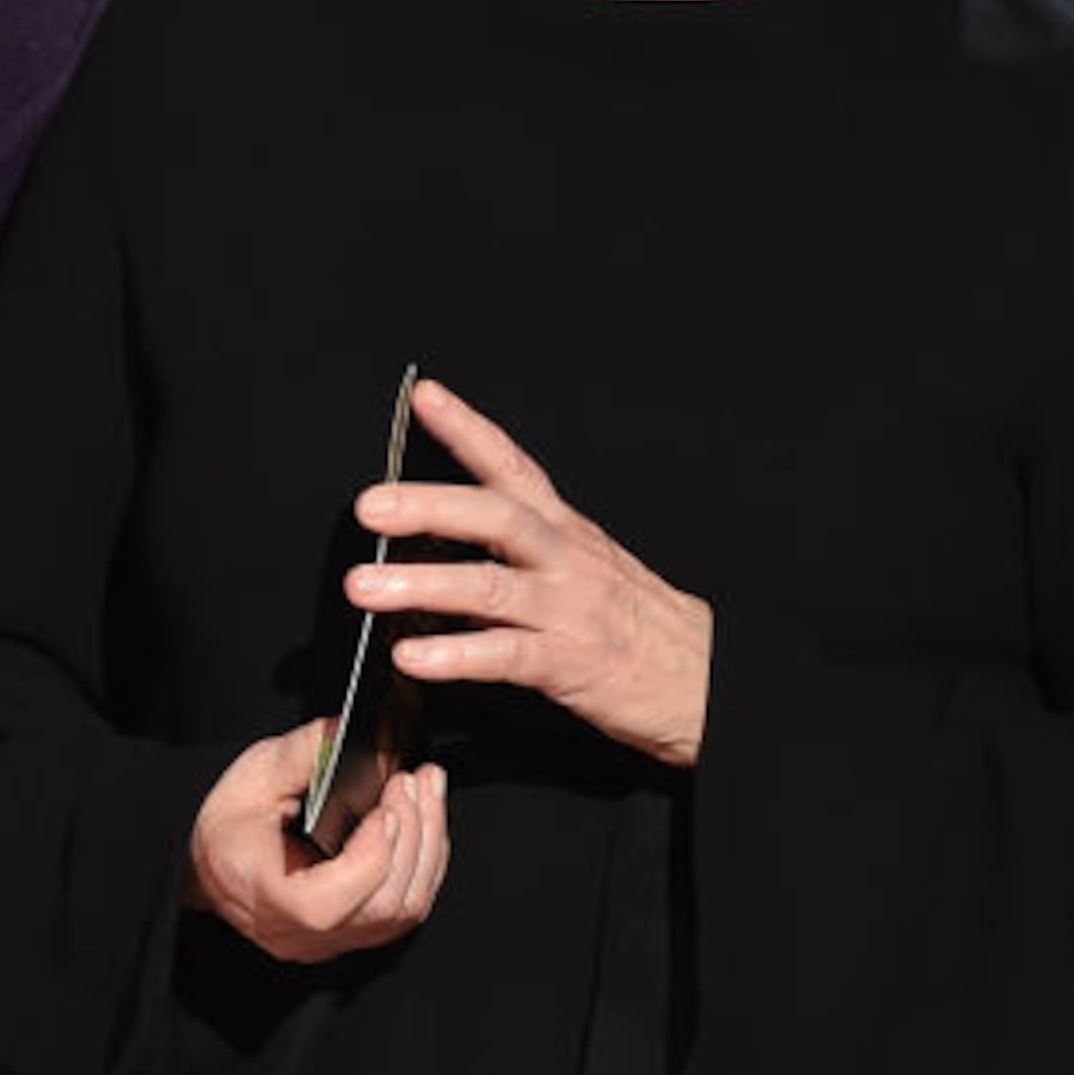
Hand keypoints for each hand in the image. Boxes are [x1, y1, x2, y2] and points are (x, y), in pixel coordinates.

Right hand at [185, 717, 449, 964]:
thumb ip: (301, 754)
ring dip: (428, 846)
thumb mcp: (253, 777)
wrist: (213, 865)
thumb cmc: (227, 828)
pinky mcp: (354, 934)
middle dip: (413, 835)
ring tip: (427, 791)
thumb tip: (347, 733)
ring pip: (403, 912)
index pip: (326, 907)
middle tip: (416, 781)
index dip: (370, 858)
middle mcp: (300, 935)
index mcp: (264, 898)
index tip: (387, 805)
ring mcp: (331, 943)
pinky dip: (424, 863)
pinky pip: (404, 909)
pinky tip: (424, 822)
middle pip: (381, 907)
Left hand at [351, 377, 713, 767]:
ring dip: (420, 584)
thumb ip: (520, 546)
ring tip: (364, 586)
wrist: (709, 677)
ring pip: (489, 587)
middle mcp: (565, 559)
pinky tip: (413, 655)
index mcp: (564, 529)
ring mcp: (568, 610)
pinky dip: (456, 654)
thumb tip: (440, 533)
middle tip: (369, 505)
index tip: (425, 397)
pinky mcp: (572, 663)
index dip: (468, 427)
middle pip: (495, 517)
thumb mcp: (585, 562)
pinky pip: (507, 654)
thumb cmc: (636, 620)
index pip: (512, 465)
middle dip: (428, 506)